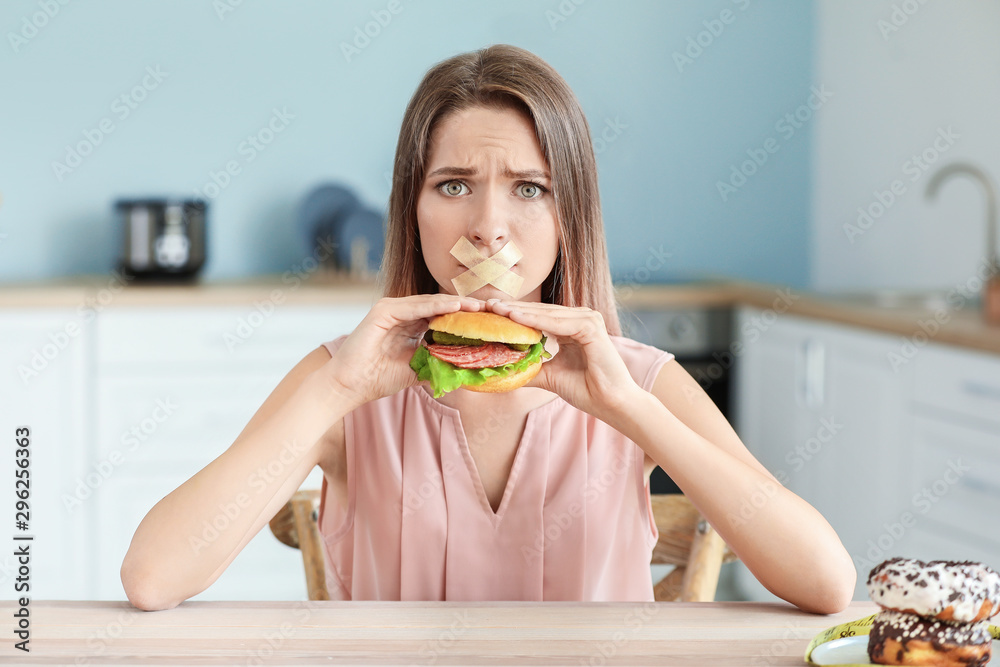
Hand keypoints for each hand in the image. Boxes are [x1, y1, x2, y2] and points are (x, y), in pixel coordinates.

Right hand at [318, 294, 484, 408]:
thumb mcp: (416, 369)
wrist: (349, 386)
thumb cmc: (379, 379)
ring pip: (430, 303)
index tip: (488, 320)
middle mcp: (401, 312)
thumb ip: (436, 362)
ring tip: (478, 306)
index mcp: (409, 323)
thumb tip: (465, 367)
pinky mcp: (383, 311)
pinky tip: (455, 306)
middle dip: (464, 307)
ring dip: (455, 304)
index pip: (441, 315)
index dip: (464, 317)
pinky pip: (415, 306)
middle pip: (439, 305)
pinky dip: (436, 306)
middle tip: (490, 308)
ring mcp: (391, 308)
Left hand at [484, 299, 640, 421]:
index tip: (488, 314)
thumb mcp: (550, 377)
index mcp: (572, 327)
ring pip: (547, 314)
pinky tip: (515, 318)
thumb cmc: (586, 390)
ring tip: (496, 309)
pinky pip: (558, 322)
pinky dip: (537, 321)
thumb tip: (502, 371)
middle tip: (486, 305)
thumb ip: (530, 369)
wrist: (611, 404)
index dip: (513, 315)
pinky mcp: (592, 327)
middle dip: (512, 309)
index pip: (538, 317)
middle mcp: (581, 319)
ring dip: (520, 312)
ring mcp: (588, 320)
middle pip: (540, 312)